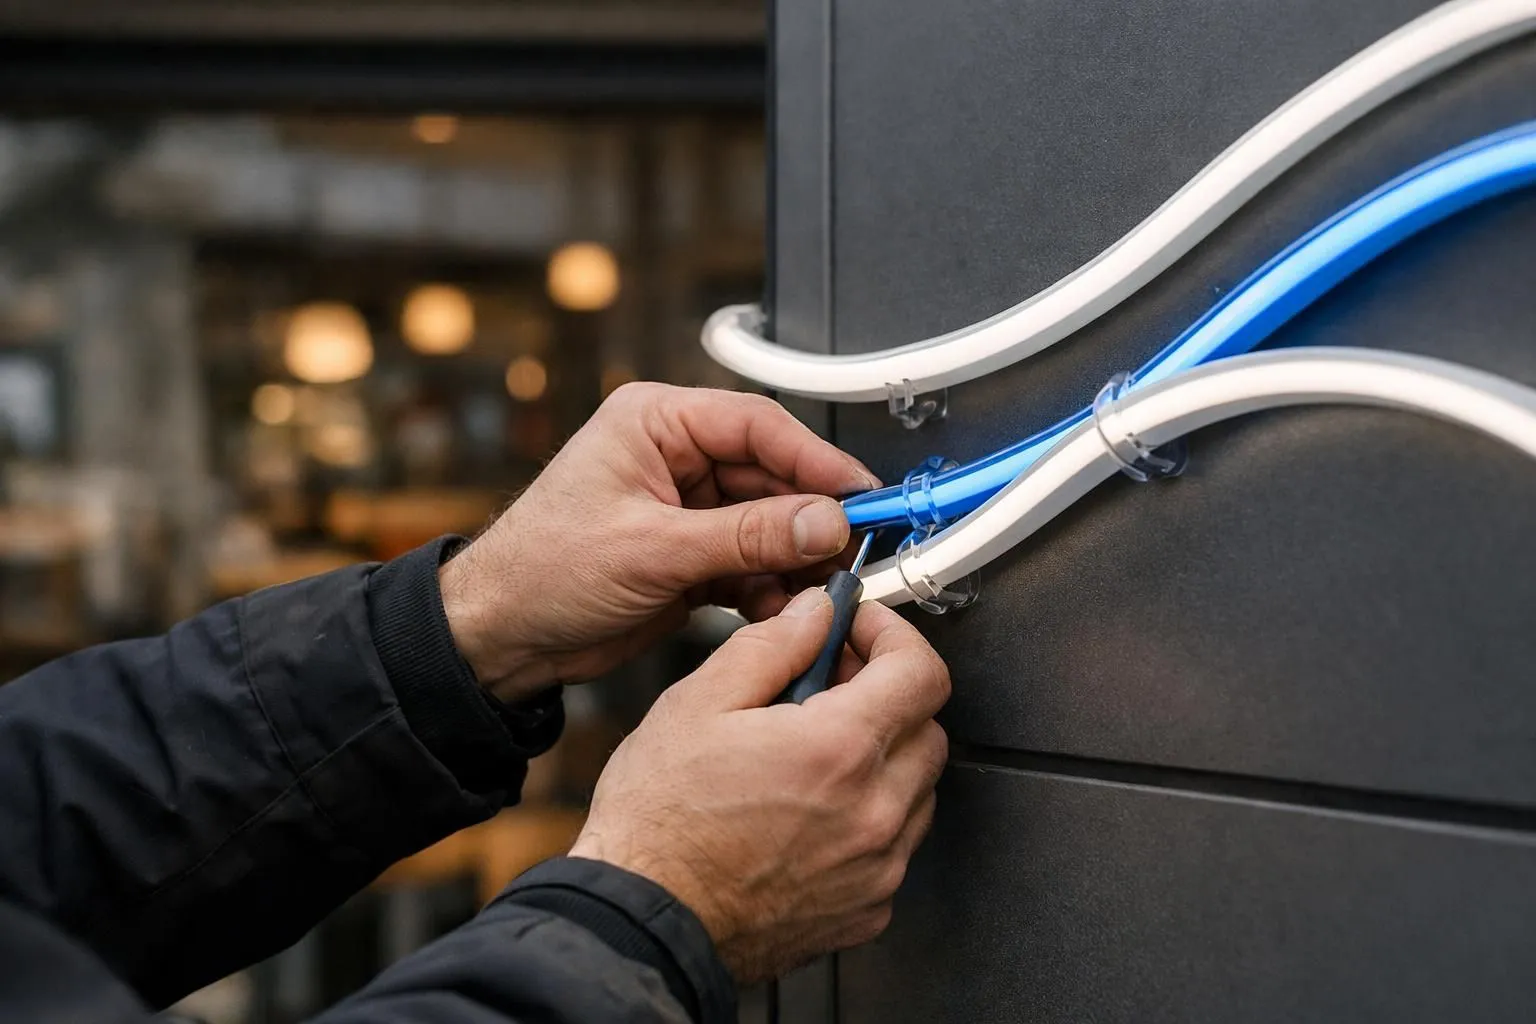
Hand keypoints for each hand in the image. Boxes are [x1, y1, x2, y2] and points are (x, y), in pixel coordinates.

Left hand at [439, 383, 878, 701]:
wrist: (500, 637)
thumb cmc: (538, 572)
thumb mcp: (651, 549)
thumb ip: (745, 535)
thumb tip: (821, 521)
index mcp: (655, 423)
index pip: (757, 426)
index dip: (816, 460)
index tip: (859, 493)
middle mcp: (674, 458)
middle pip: (772, 475)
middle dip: (811, 517)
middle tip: (853, 549)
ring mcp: (685, 509)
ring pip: (769, 524)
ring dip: (796, 559)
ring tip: (821, 587)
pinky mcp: (691, 556)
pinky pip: (752, 562)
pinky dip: (772, 587)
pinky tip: (785, 608)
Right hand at [568, 588, 950, 981]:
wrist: (644, 922)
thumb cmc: (659, 823)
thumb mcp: (698, 704)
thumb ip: (770, 646)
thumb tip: (815, 614)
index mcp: (839, 749)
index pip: (921, 672)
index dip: (894, 636)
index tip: (862, 631)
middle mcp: (873, 812)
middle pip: (928, 729)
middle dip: (888, 696)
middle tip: (829, 688)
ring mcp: (877, 868)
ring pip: (918, 791)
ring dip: (884, 759)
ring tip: (813, 755)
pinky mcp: (867, 910)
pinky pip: (896, 848)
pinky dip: (871, 819)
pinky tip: (813, 811)